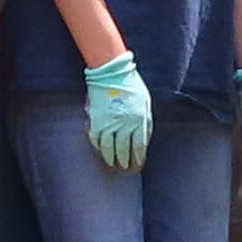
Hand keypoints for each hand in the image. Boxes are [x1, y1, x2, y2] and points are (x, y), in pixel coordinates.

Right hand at [81, 53, 156, 171]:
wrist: (111, 72)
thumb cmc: (131, 85)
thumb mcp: (145, 103)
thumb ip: (146, 121)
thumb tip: (144, 138)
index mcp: (139, 120)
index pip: (139, 146)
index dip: (138, 158)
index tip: (137, 165)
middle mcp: (124, 124)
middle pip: (124, 150)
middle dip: (125, 161)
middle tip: (124, 168)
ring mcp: (109, 123)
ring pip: (109, 148)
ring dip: (111, 158)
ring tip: (112, 164)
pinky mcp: (96, 120)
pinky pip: (96, 138)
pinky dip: (98, 146)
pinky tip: (101, 150)